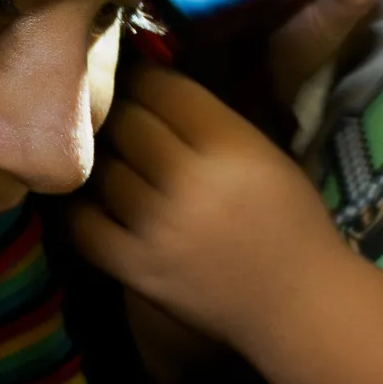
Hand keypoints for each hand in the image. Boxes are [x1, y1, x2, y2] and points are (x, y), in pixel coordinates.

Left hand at [73, 59, 348, 347]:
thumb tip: (154, 86)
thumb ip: (216, 123)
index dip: (143, 76)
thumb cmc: (291, 227)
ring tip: (106, 158)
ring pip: (103, 171)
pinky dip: (81, 209)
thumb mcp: (268, 157)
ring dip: (101, 162)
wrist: (301, 308)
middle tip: (115, 115)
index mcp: (233, 146)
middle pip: (127, 123)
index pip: (163, 88)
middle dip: (119, 114)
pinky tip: (90, 200)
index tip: (137, 78)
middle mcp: (191, 182)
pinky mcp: (138, 270)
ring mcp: (159, 228)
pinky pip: (84, 226)